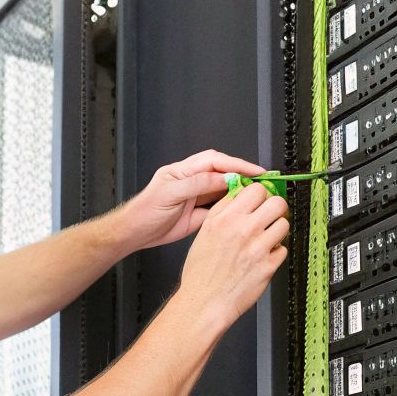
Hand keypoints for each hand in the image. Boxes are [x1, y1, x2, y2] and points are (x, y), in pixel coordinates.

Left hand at [116, 149, 268, 250]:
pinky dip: (231, 208)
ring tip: (257, 193)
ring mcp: (195, 198)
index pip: (215, 161)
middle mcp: (191, 181)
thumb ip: (196, 184)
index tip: (254, 171)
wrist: (135, 234)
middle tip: (262, 180)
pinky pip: (219, 208)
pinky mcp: (198, 215)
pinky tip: (241, 210)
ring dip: (239, 190)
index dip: (236, 164)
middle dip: (243, 174)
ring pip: (223, 189)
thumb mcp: (170, 193)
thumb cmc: (145, 212)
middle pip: (222, 172)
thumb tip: (221, 178)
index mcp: (183, 171)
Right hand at [173, 182, 289, 330]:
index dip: (260, 194)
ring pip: (284, 224)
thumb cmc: (201, 272)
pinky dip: (276, 252)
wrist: (204, 302)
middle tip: (271, 215)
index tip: (260, 201)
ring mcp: (257, 248)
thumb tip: (239, 193)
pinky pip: (283, 249)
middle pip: (277, 202)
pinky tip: (264, 256)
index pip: (255, 189)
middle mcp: (242, 230)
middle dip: (276, 208)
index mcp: (225, 219)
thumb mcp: (205, 232)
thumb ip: (223, 210)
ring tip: (268, 237)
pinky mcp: (268, 266)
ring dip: (278, 229)